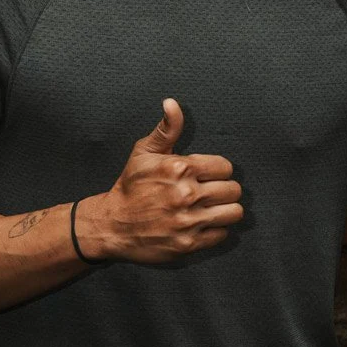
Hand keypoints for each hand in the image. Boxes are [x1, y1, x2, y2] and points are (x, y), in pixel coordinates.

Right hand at [74, 100, 243, 263]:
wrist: (112, 225)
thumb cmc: (130, 186)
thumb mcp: (144, 153)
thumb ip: (166, 129)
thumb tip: (172, 103)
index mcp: (180, 168)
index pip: (226, 167)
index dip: (218, 171)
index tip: (207, 176)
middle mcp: (186, 194)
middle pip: (233, 190)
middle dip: (224, 190)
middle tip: (211, 193)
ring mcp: (188, 221)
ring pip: (235, 212)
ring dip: (226, 210)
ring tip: (213, 208)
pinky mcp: (188, 244)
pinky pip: (223, 234)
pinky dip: (216, 230)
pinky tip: (202, 224)